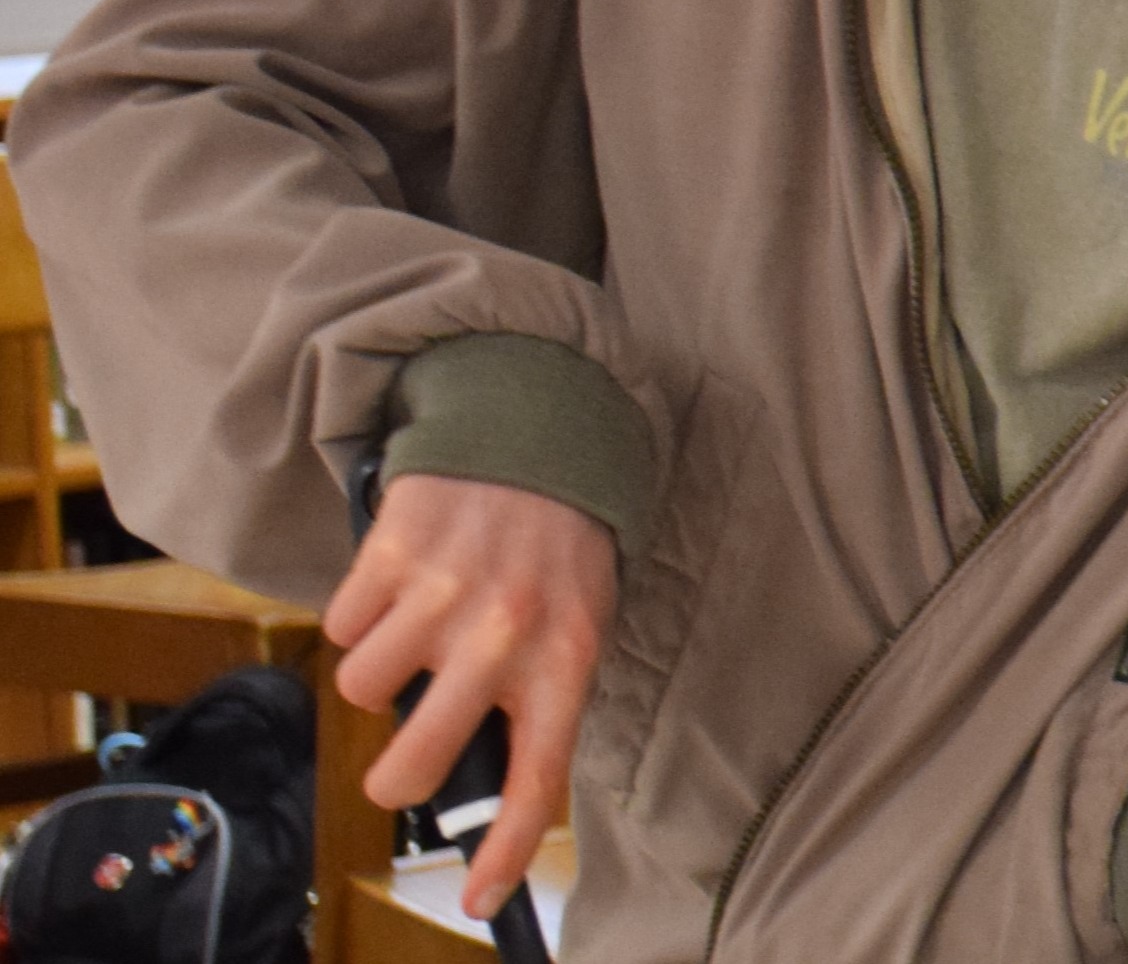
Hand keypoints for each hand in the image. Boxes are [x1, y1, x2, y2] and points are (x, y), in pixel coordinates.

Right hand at [325, 472, 616, 920]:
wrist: (539, 433)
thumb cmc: (559, 550)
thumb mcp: (578, 623)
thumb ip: (537, 696)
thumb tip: (484, 784)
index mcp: (568, 660)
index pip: (540, 778)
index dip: (507, 850)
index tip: (479, 901)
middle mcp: (507, 634)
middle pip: (417, 761)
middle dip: (397, 776)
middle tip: (405, 755)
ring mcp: (445, 594)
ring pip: (362, 690)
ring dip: (378, 670)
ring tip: (421, 626)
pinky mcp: (391, 553)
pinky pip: (341, 626)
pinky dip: (360, 614)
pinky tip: (402, 581)